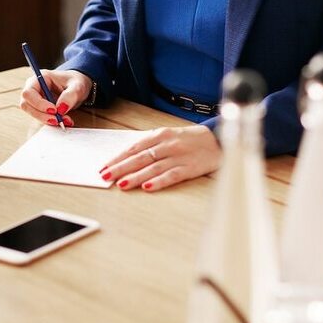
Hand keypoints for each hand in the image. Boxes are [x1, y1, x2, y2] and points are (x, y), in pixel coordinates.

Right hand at [19, 69, 92, 127]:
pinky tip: (64, 121)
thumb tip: (61, 109)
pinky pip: (41, 118)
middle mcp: (34, 89)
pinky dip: (52, 122)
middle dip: (41, 115)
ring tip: (64, 121)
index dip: (38, 103)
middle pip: (27, 105)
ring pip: (33, 114)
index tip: (54, 110)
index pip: (28, 92)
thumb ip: (70, 95)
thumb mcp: (77, 86)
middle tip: (57, 120)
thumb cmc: (75, 82)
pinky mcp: (39, 109)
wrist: (77, 87)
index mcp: (40, 78)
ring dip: (47, 120)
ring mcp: (35, 100)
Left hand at [100, 126, 221, 191]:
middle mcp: (167, 145)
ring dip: (135, 176)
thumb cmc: (190, 140)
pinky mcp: (190, 168)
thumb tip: (127, 157)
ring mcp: (178, 157)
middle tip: (105, 176)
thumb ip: (150, 145)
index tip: (104, 167)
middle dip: (120, 167)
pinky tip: (147, 187)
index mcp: (160, 135)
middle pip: (140, 158)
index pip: (134, 148)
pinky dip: (158, 182)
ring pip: (153, 167)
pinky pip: (171, 176)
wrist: (219, 140)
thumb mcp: (168, 136)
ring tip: (121, 184)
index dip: (118, 158)